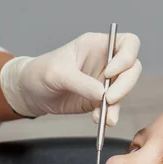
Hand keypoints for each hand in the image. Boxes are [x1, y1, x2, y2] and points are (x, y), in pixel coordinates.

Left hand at [0, 31, 141, 125]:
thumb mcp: (57, 74)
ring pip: (124, 91)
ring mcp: (104, 82)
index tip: (110, 73)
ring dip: (117, 105)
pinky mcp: (100, 100)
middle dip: (125, 85)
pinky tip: (99, 120)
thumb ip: (80, 83)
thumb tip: (102, 95)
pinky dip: (109, 115)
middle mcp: (105, 62)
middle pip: (132, 69)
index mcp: (96, 45)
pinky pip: (113, 108)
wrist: (31, 93)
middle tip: (109, 99)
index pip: (128, 43)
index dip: (126, 57)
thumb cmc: (40, 72)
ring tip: (104, 117)